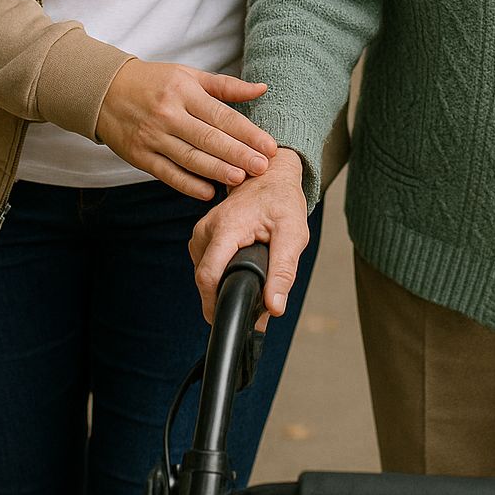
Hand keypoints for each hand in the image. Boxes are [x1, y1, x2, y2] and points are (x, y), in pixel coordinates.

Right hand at [96, 59, 275, 199]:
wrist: (105, 91)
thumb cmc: (155, 82)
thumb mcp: (189, 75)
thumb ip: (225, 86)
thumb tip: (261, 89)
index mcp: (184, 91)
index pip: (222, 115)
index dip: (248, 132)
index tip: (269, 146)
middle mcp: (169, 114)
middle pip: (209, 138)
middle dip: (238, 154)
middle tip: (263, 167)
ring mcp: (152, 136)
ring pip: (190, 158)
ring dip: (217, 170)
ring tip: (241, 179)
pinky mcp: (140, 156)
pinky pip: (167, 173)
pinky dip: (188, 184)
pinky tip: (208, 192)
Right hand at [190, 148, 309, 325]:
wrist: (270, 174)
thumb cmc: (282, 200)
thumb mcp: (293, 234)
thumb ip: (284, 272)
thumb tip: (274, 308)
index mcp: (226, 228)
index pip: (207, 276)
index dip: (215, 304)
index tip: (230, 319)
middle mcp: (206, 230)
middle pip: (205, 280)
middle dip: (225, 297)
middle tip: (254, 306)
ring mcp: (201, 233)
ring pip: (205, 274)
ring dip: (224, 284)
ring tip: (252, 280)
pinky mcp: (203, 237)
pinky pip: (206, 265)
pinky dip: (222, 273)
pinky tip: (240, 269)